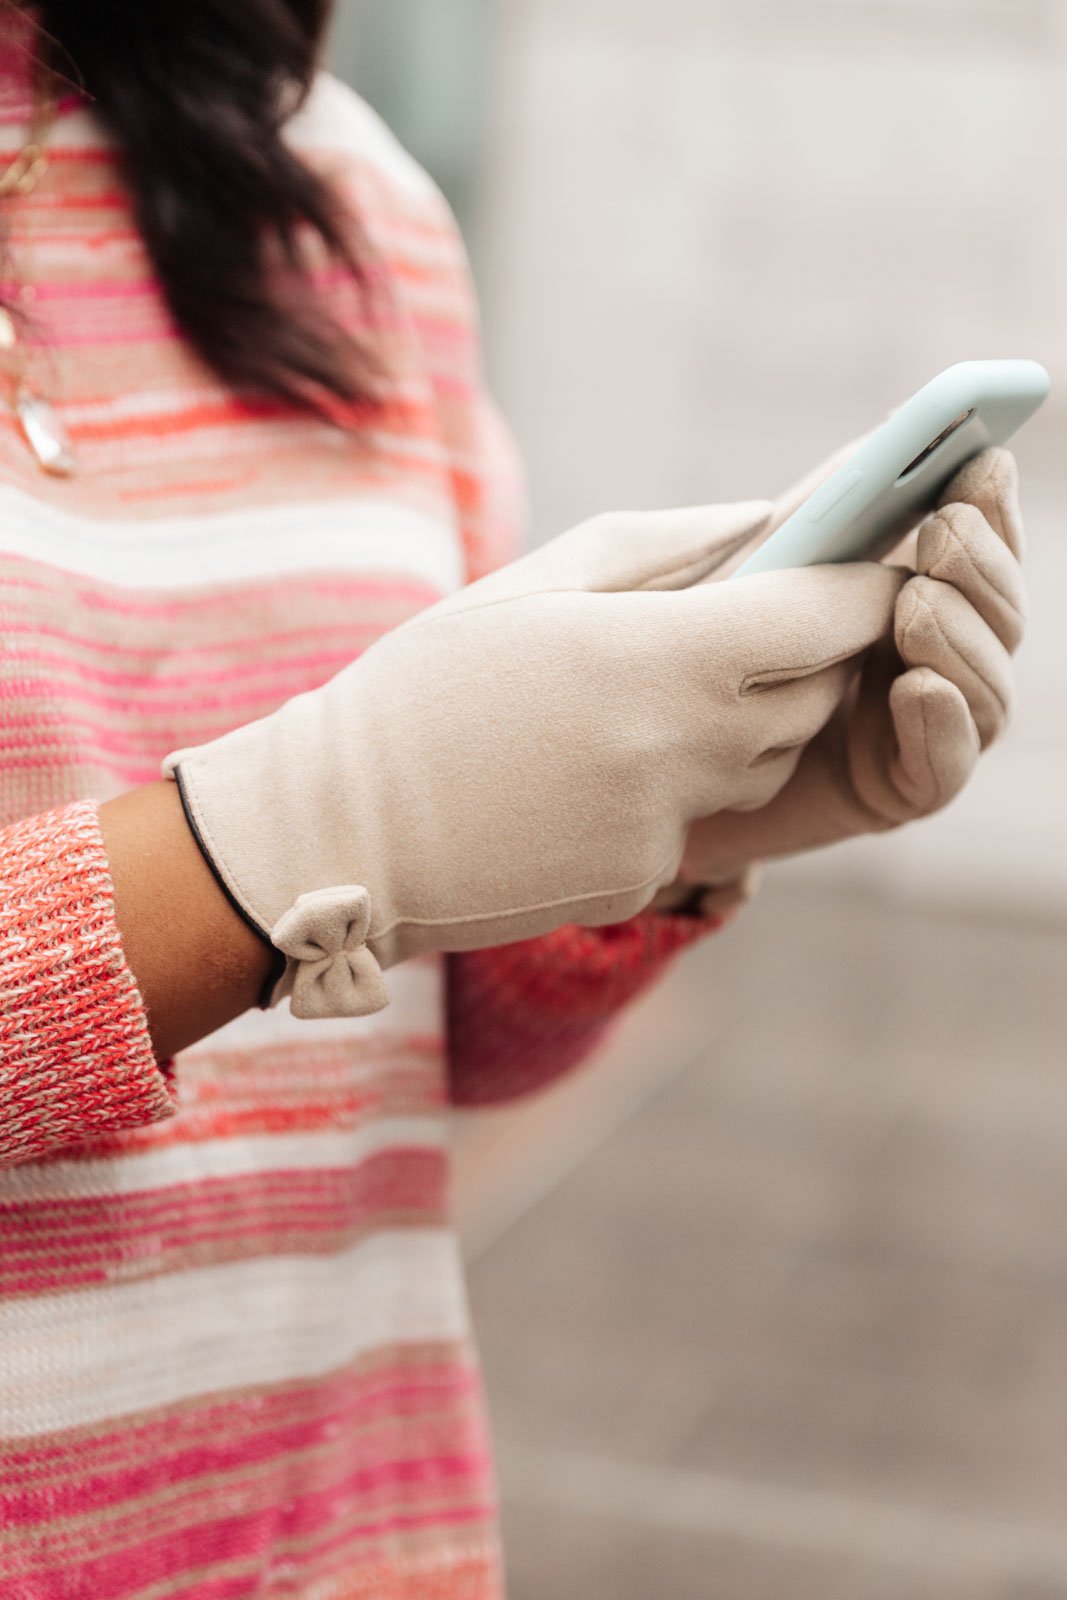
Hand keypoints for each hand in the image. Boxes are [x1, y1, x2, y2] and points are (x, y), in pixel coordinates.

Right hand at [163, 499, 902, 1017]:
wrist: (345, 828)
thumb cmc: (430, 685)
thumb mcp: (539, 583)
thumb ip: (667, 545)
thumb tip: (767, 521)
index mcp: (658, 657)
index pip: (822, 619)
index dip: (863, 589)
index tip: (880, 564)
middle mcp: (681, 749)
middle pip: (809, 696)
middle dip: (808, 656)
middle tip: (768, 619)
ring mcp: (666, 824)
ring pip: (765, 760)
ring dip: (749, 719)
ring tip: (662, 688)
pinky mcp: (644, 875)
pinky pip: (702, 816)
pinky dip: (679, 781)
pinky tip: (596, 765)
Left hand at [657, 448, 1024, 911]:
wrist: (640, 777)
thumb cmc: (676, 668)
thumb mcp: (732, 576)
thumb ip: (807, 516)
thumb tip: (876, 440)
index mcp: (898, 595)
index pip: (973, 550)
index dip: (988, 507)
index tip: (981, 460)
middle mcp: (924, 658)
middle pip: (997, 614)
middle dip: (979, 567)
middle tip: (944, 529)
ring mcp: (916, 728)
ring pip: (986, 686)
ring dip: (961, 639)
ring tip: (917, 605)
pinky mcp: (892, 793)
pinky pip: (945, 767)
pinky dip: (942, 723)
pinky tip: (919, 686)